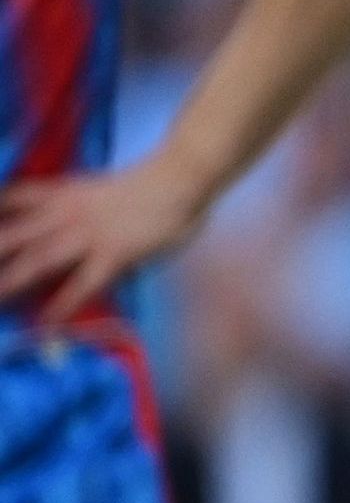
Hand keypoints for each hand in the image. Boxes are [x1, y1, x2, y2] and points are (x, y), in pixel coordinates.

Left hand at [0, 156, 210, 317]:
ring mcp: (86, 235)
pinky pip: (82, 284)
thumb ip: (75, 207)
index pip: (12, 198)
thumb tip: (59, 228)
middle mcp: (63, 213)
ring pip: (36, 261)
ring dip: (10, 283)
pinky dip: (63, 306)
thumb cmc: (148, 183)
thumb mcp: (97, 188)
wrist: (180, 177)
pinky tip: (48, 325)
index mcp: (61, 193)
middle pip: (12, 236)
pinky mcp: (112, 255)